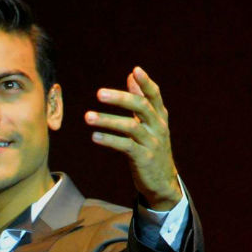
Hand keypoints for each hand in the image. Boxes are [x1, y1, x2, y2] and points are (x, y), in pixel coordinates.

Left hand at [85, 66, 182, 209]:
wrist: (163, 182)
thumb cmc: (152, 147)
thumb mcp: (150, 123)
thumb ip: (141, 99)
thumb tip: (131, 76)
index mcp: (160, 116)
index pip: (155, 95)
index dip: (146, 83)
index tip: (136, 70)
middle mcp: (158, 127)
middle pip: (141, 107)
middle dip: (120, 98)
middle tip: (99, 93)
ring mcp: (152, 143)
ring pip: (131, 127)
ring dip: (108, 120)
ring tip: (87, 117)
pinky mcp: (144, 158)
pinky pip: (126, 146)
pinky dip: (109, 140)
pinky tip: (95, 137)